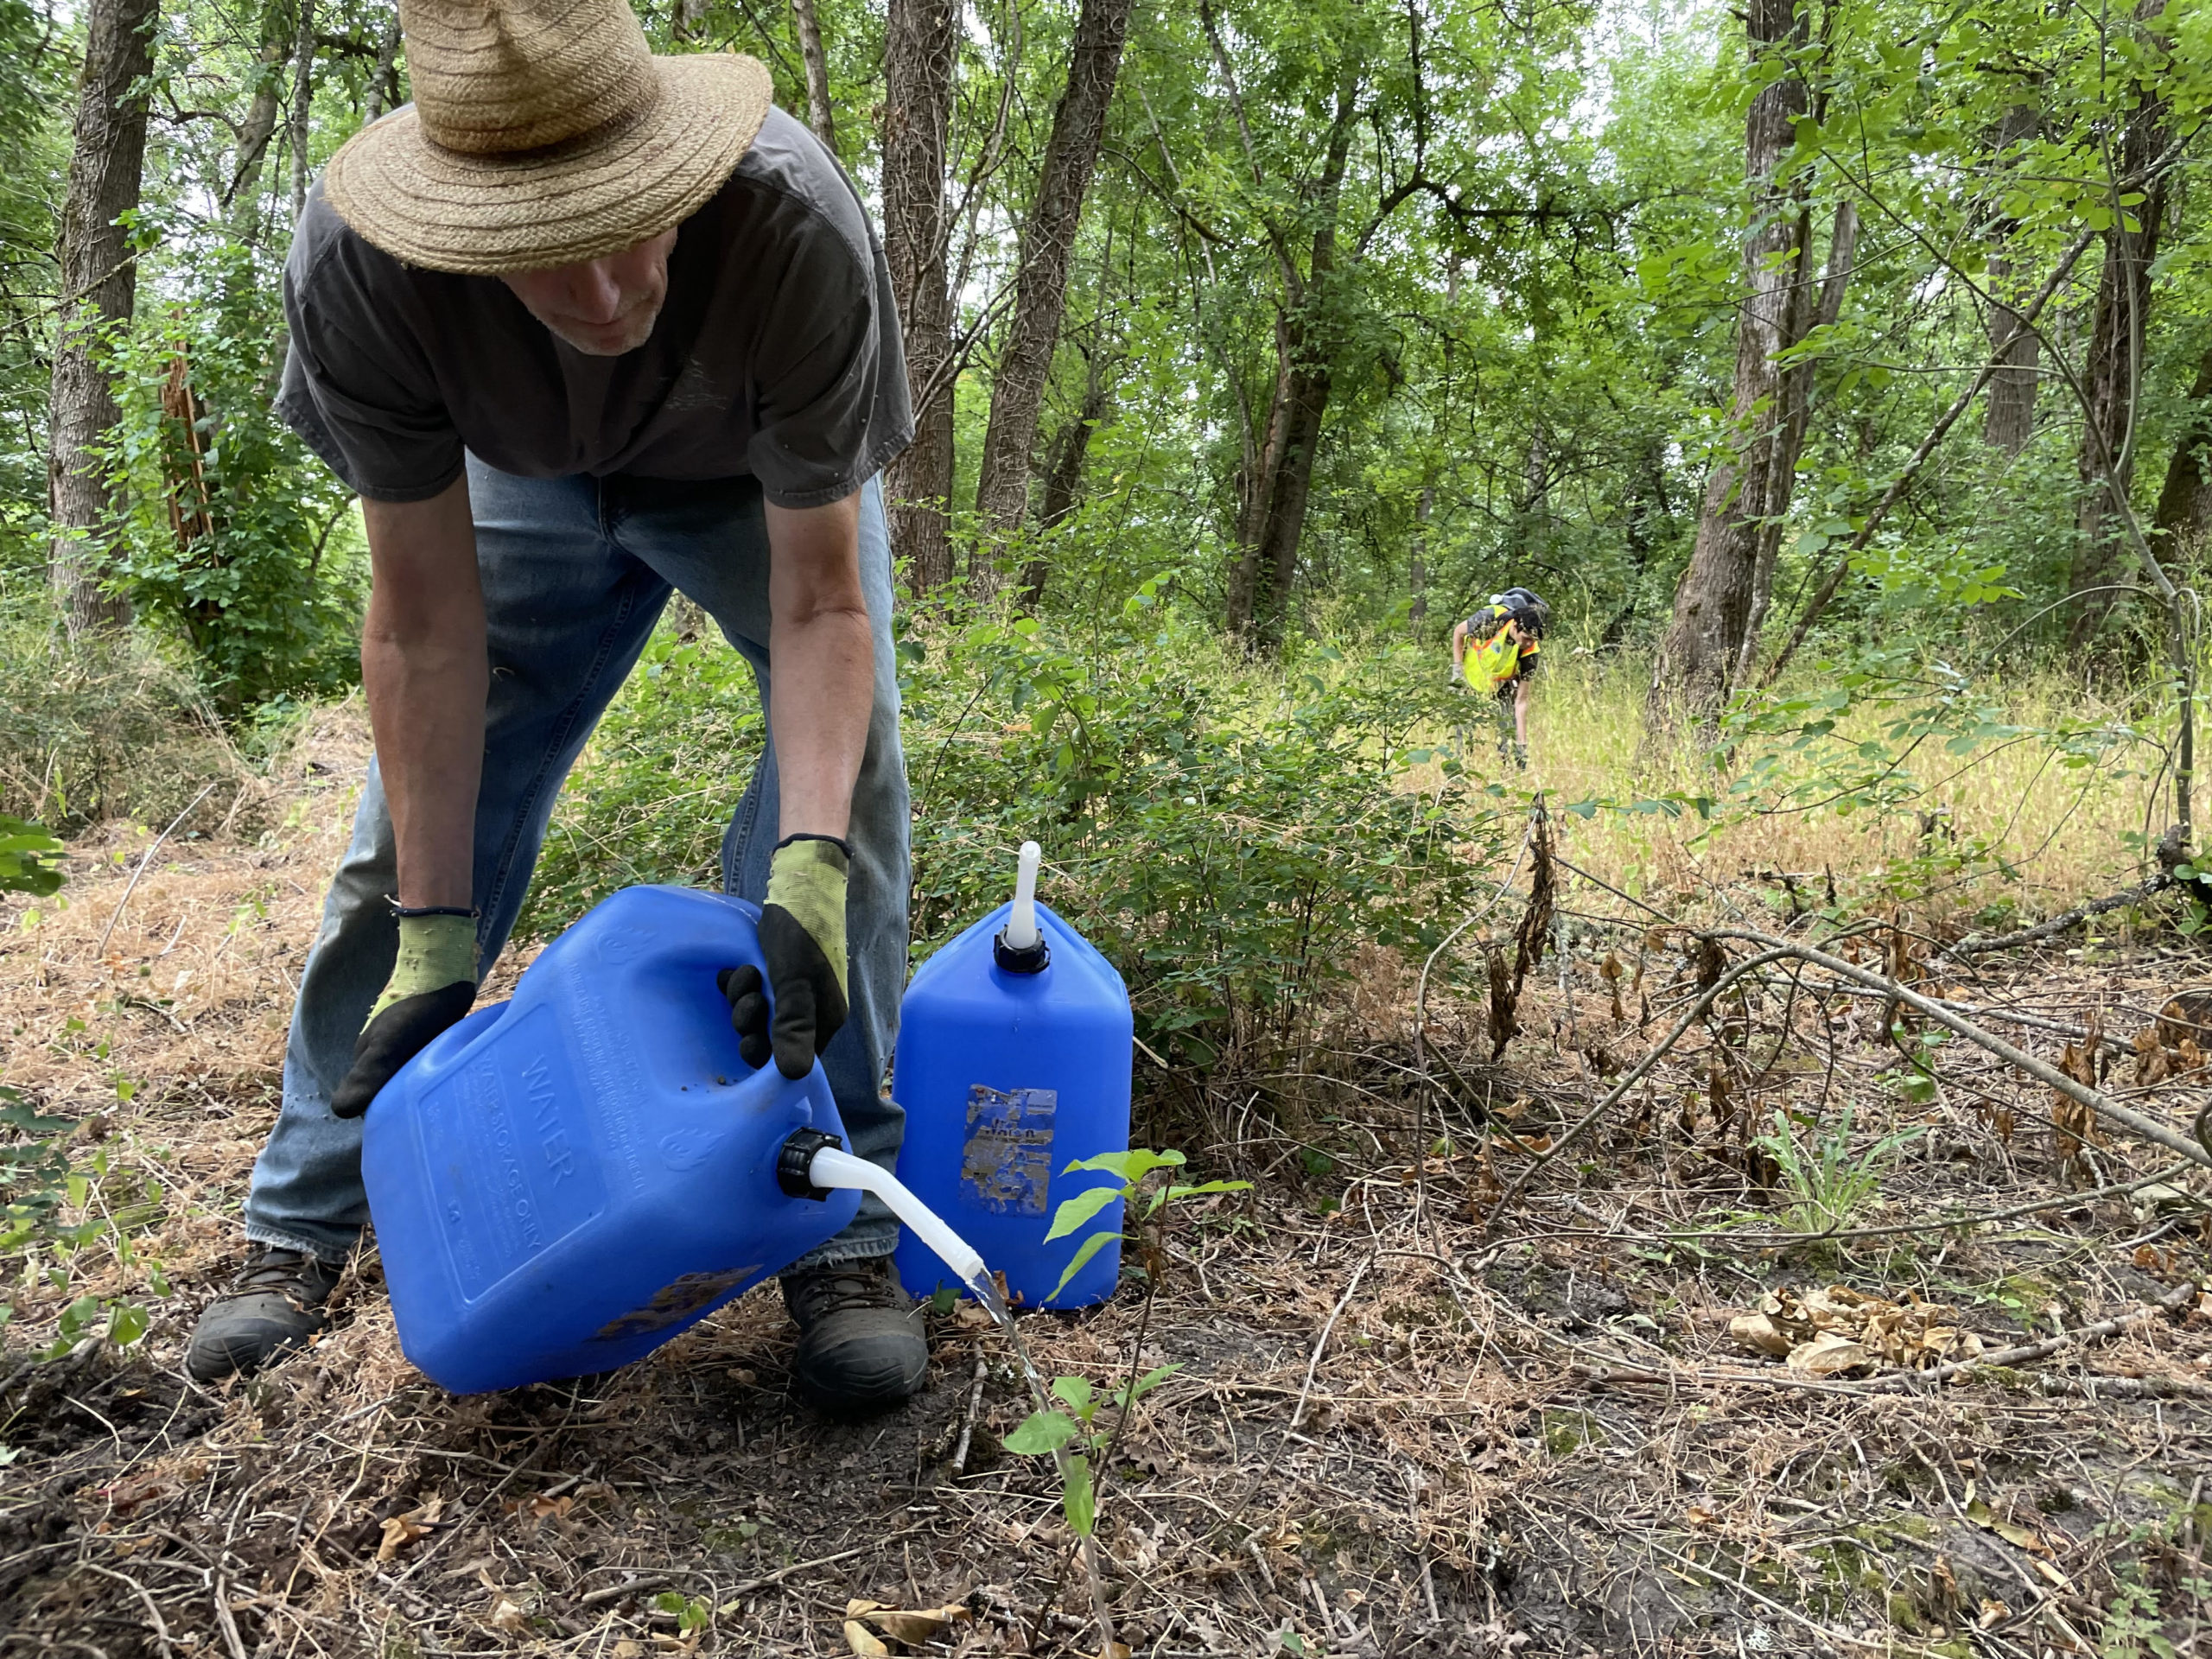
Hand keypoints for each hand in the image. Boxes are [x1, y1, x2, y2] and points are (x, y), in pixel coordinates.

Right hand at [330, 912, 478, 1117]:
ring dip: (427, 1093)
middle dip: (410, 1108)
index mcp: (366, 1060)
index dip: (391, 1118)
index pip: (372, 1104)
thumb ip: (367, 1074)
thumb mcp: (389, 1043)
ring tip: (452, 1106)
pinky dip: (440, 1077)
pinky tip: (457, 1083)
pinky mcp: (428, 1036)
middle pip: (392, 1093)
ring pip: (413, 1081)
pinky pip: (431, 1067)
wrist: (444, 965)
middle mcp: (382, 1054)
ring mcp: (405, 1045)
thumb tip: (340, 1111)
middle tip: (440, 1119)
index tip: (417, 1127)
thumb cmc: (416, 1006)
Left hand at [721, 835, 849, 1078]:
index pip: (793, 1059)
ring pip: (756, 1016)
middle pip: (770, 1039)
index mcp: (825, 1020)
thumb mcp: (795, 983)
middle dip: (750, 1022)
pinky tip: (731, 970)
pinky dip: (737, 984)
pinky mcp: (774, 973)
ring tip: (744, 972)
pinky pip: (750, 993)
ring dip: (742, 998)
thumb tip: (795, 1077)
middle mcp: (810, 1011)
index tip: (749, 1037)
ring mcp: (791, 992)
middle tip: (748, 998)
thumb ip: (793, 1028)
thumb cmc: (802, 934)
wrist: (799, 882)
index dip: (766, 1054)